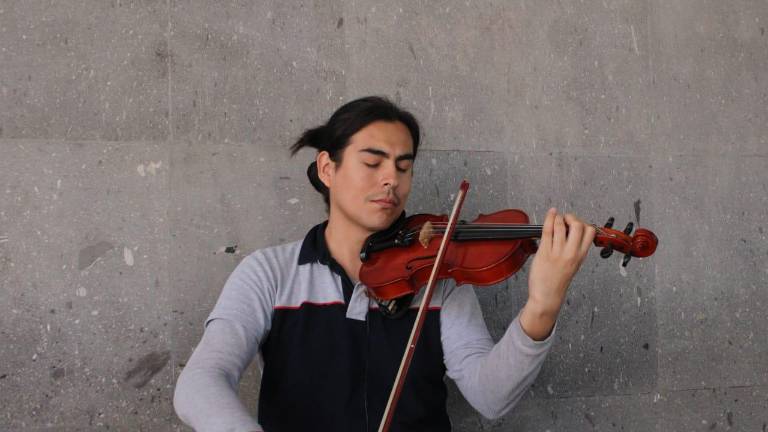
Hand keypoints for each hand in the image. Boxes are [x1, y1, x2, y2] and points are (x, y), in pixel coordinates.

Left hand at [520, 208, 595, 339]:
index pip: (590, 232)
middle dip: (572, 217)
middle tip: (565, 219)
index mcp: (581, 255)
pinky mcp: (544, 252)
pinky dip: (548, 218)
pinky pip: (547, 230)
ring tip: (555, 219)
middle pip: (578, 225)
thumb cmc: (557, 282)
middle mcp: (571, 253)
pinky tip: (550, 214)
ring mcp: (558, 252)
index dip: (584, 223)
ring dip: (558, 218)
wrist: (547, 296)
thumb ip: (574, 250)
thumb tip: (571, 232)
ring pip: (561, 226)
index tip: (576, 223)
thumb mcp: (573, 265)